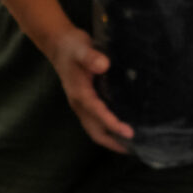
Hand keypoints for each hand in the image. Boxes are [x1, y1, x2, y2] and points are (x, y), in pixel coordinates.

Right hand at [38, 25, 133, 151]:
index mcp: (80, 93)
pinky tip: (121, 126)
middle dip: (112, 142)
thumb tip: (104, 65)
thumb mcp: (81, 48)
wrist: (59, 44)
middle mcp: (79, 103)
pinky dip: (108, 128)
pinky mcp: (85, 100)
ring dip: (111, 138)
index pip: (98, 114)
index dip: (113, 125)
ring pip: (95, 128)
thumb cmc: (72, 46)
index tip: (129, 132)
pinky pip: (96, 120)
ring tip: (130, 143)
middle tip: (133, 148)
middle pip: (95, 130)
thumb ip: (91, 57)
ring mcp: (81, 103)